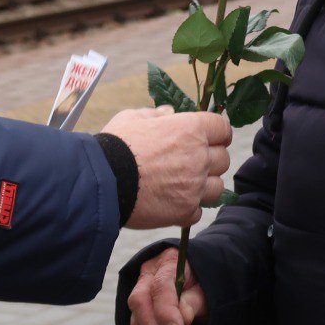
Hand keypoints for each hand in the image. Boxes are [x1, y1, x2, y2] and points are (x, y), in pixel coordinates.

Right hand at [101, 106, 230, 228]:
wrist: (101, 181)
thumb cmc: (116, 145)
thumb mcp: (132, 117)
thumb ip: (156, 115)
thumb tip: (169, 113)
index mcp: (190, 129)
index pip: (223, 128)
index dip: (217, 132)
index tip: (210, 137)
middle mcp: (198, 157)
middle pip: (223, 159)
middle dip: (211, 158)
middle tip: (191, 161)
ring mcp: (194, 186)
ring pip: (216, 187)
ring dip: (204, 185)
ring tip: (183, 184)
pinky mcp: (184, 211)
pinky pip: (198, 211)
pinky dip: (188, 207)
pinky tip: (172, 201)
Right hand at [127, 248, 207, 324]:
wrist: (199, 283)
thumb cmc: (205, 283)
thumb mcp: (208, 288)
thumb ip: (195, 300)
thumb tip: (184, 317)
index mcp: (168, 261)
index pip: (160, 285)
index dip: (166, 311)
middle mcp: (149, 273)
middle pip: (140, 302)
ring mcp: (141, 290)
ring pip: (136, 319)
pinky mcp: (140, 309)